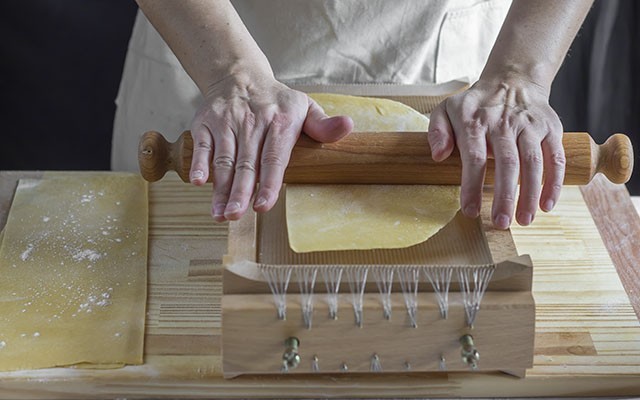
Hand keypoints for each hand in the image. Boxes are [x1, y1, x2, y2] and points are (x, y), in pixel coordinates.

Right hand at [189, 73, 352, 221]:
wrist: (239, 76)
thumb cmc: (276, 102)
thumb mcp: (304, 107)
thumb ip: (323, 125)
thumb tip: (348, 127)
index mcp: (280, 120)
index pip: (274, 157)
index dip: (268, 182)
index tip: (263, 205)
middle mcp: (252, 121)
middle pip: (246, 163)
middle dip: (239, 191)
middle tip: (235, 215)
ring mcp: (227, 122)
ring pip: (223, 159)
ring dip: (220, 188)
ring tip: (220, 213)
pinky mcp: (206, 123)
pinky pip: (202, 145)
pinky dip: (199, 163)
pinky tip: (199, 182)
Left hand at [427, 76, 565, 228]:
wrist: (512, 81)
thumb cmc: (474, 105)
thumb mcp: (445, 110)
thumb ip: (437, 131)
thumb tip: (438, 156)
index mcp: (475, 122)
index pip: (474, 157)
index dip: (472, 186)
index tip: (470, 211)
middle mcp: (504, 123)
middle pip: (507, 163)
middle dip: (505, 196)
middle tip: (500, 223)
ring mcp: (530, 126)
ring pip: (533, 163)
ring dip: (530, 194)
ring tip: (524, 220)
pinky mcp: (550, 129)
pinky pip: (555, 157)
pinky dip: (554, 183)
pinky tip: (547, 205)